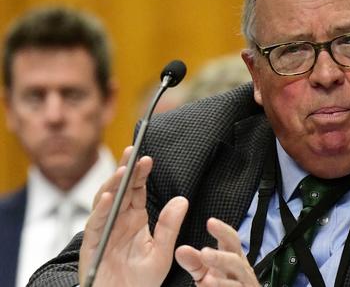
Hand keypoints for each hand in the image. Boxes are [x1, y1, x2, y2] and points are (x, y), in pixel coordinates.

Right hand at [78, 146, 188, 286]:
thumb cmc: (140, 280)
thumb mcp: (162, 252)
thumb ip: (170, 226)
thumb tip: (182, 199)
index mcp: (135, 219)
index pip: (137, 190)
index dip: (140, 174)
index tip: (148, 158)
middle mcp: (118, 221)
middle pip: (120, 189)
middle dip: (125, 169)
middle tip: (132, 151)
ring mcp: (103, 231)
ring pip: (105, 201)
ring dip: (112, 185)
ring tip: (123, 170)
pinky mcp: (91, 244)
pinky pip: (95, 224)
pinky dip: (101, 210)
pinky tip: (110, 198)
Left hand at [176, 218, 259, 285]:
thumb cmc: (223, 283)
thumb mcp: (206, 271)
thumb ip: (194, 261)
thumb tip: (180, 250)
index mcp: (233, 255)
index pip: (231, 239)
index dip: (223, 231)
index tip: (210, 222)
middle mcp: (242, 269)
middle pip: (235, 260)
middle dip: (220, 258)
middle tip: (204, 254)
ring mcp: (245, 284)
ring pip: (236, 281)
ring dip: (221, 281)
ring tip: (206, 280)